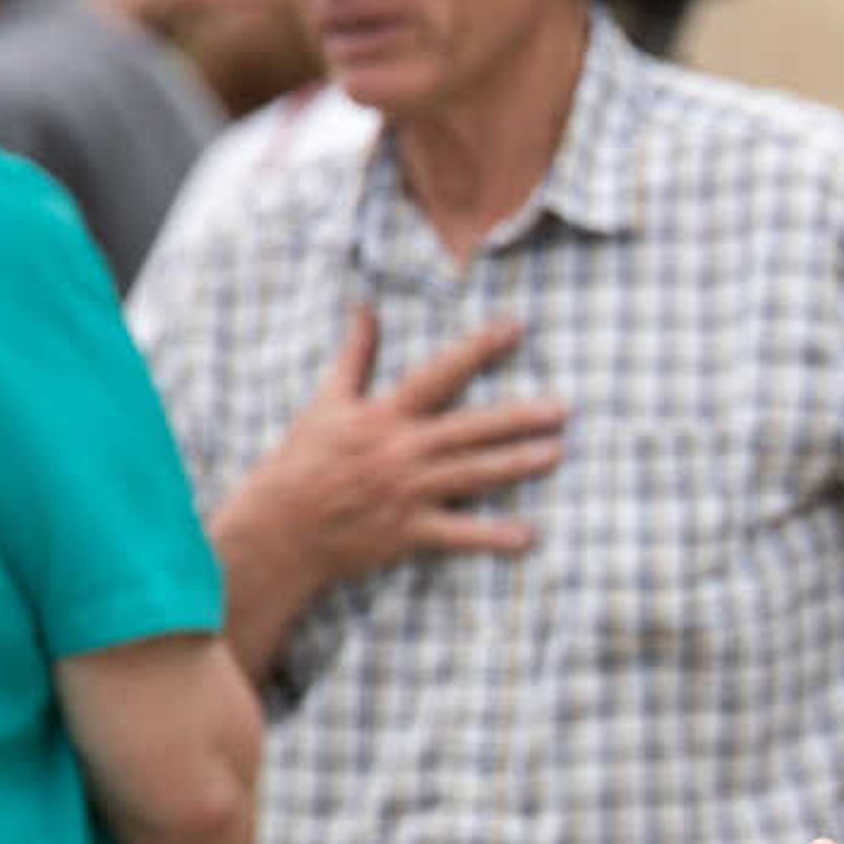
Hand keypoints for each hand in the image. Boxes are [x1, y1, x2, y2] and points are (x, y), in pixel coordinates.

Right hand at [240, 309, 569, 583]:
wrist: (280, 525)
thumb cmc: (305, 460)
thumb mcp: (327, 401)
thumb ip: (355, 354)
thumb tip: (364, 306)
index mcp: (384, 415)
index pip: (438, 374)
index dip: (477, 349)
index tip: (514, 327)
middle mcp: (400, 450)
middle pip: (468, 428)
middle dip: (516, 418)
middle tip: (562, 408)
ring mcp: (406, 491)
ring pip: (471, 475)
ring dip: (515, 465)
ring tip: (557, 454)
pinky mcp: (408, 531)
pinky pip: (457, 535)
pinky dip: (491, 537)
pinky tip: (529, 536)